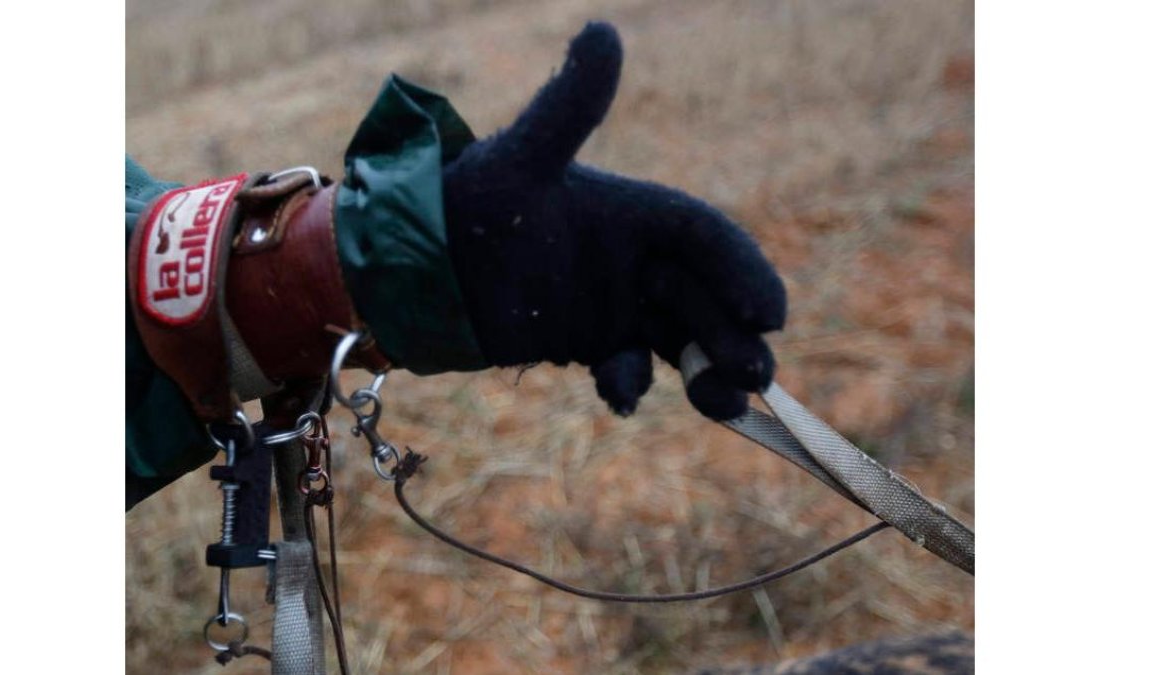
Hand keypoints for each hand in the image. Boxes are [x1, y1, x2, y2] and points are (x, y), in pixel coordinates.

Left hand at [443, 22, 785, 420]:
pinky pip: (627, 368)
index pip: (704, 238)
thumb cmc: (470, 202)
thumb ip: (569, 106)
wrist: (420, 264)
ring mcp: (614, 304)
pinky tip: (619, 395)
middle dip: (737, 334)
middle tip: (756, 373)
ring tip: (725, 401)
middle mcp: (633, 259)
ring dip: (707, 371)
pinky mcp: (589, 341)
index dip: (742, 270)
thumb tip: (604, 30)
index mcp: (631, 212)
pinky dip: (631, 384)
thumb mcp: (523, 157)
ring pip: (681, 340)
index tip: (769, 314)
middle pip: (706, 297)